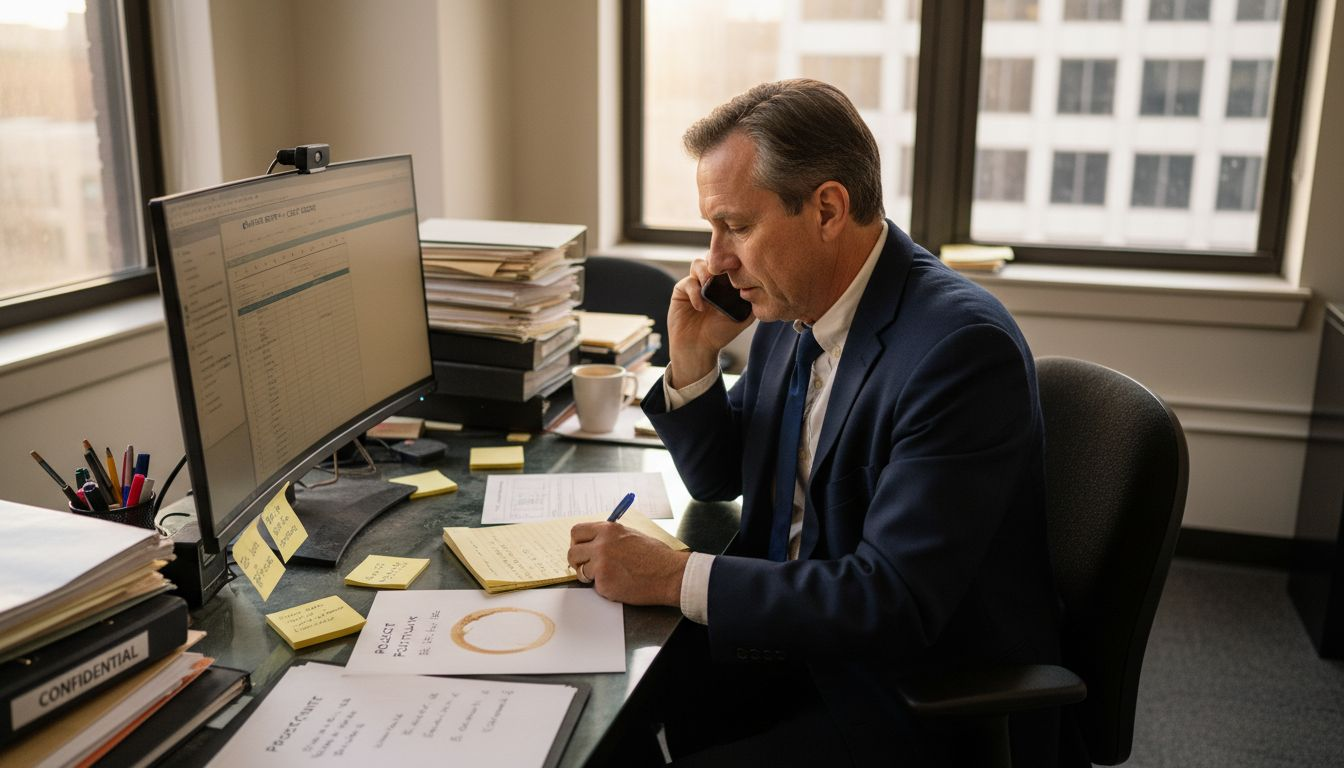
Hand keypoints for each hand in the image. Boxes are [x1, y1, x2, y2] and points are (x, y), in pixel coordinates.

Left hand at [568, 522, 689, 605]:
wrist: (670, 574)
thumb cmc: (656, 556)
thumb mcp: (631, 535)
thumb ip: (610, 537)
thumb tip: (593, 542)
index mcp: (608, 530)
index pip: (577, 532)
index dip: (577, 542)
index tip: (581, 549)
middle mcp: (601, 545)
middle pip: (572, 552)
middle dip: (577, 561)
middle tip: (586, 566)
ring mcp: (601, 565)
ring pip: (581, 571)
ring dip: (590, 576)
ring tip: (609, 576)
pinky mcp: (604, 583)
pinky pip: (595, 586)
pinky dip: (605, 587)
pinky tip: (620, 584)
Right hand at [666, 257, 753, 387]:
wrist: (698, 347)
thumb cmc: (719, 333)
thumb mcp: (742, 318)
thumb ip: (752, 303)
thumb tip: (763, 288)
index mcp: (724, 283)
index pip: (728, 262)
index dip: (733, 259)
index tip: (740, 264)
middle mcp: (709, 280)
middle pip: (712, 257)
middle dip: (718, 261)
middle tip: (726, 270)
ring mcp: (695, 283)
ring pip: (698, 264)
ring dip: (705, 272)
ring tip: (710, 287)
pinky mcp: (681, 291)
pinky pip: (688, 282)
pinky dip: (695, 292)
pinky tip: (701, 307)